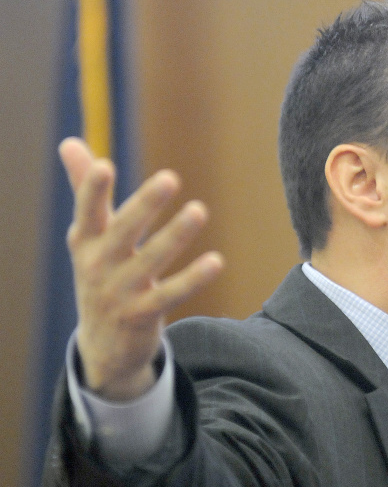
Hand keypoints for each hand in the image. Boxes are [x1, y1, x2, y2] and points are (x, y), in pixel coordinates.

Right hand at [62, 137, 223, 399]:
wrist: (102, 344)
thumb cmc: (101, 273)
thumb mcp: (89, 236)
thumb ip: (86, 190)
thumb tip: (71, 142)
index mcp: (86, 241)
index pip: (87, 211)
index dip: (92, 190)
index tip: (103, 165)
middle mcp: (99, 265)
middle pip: (123, 231)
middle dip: (144, 205)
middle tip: (170, 178)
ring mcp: (120, 292)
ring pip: (151, 261)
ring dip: (176, 235)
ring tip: (199, 209)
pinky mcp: (143, 315)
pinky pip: (171, 294)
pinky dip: (193, 278)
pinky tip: (216, 261)